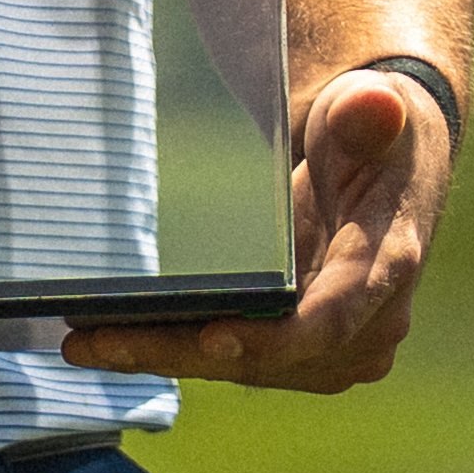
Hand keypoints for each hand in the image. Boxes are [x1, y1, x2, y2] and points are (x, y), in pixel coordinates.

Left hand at [61, 62, 449, 392]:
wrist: (389, 169)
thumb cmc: (375, 136)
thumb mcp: (373, 112)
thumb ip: (371, 114)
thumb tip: (376, 108)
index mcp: (388, 266)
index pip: (331, 318)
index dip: (273, 336)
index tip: (212, 337)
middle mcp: (368, 324)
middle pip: (267, 354)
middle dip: (180, 351)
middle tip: (99, 343)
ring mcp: (331, 346)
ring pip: (241, 364)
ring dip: (162, 356)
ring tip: (84, 344)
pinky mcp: (297, 349)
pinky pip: (231, 356)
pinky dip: (172, 349)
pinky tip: (108, 343)